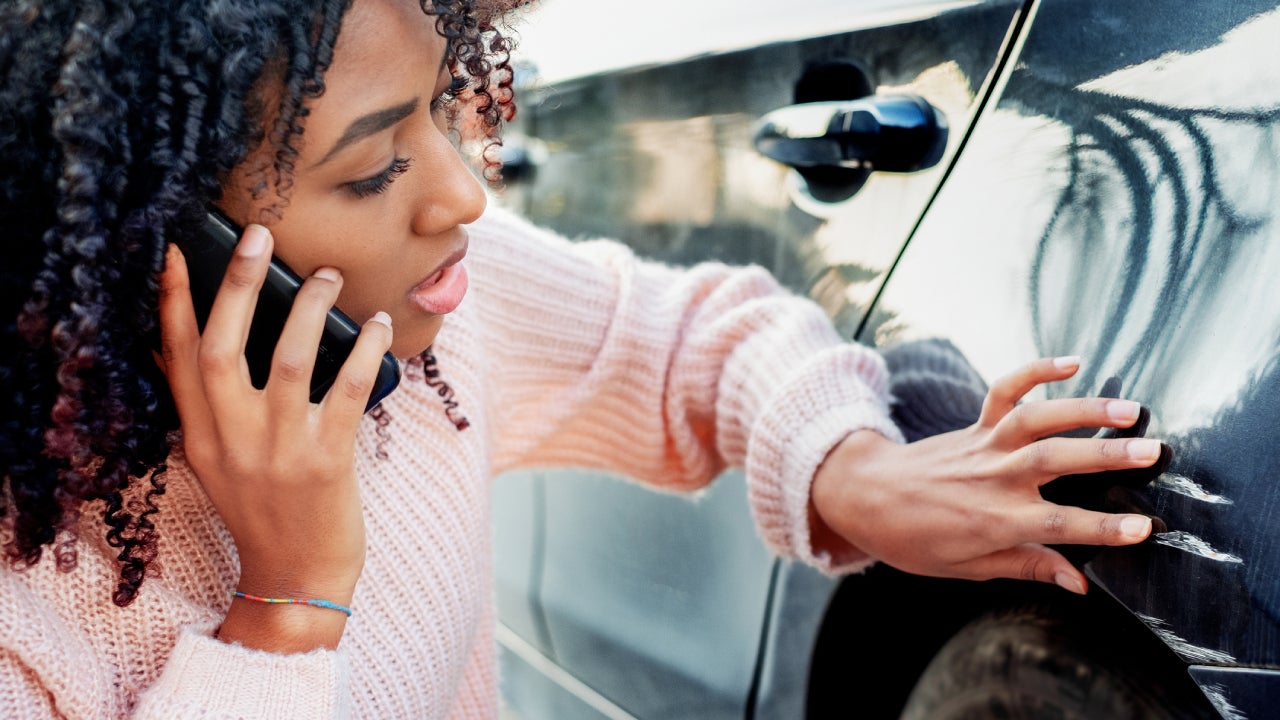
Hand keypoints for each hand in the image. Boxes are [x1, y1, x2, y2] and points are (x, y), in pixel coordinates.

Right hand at [156, 225, 392, 650]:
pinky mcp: (327, 463)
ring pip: (290, 360)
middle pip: (222, 347)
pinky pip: (348, 392)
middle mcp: (231, 441)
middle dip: (237, 285)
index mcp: (200, 437)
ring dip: (310, 309)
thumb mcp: (219, 463)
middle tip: (259, 235)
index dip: (175, 302)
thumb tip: (212, 343)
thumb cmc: (264, 513)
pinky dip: (365, 352)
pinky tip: (378, 326)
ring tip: (329, 275)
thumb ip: (214, 409)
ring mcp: (279, 452)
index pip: (177, 358)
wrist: (295, 581)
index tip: (177, 252)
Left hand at [810, 356, 1160, 594]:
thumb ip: (1026, 567)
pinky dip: (1035, 371)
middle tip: (1154, 453)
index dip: (1102, 528)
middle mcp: (993, 478)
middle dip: (1106, 458)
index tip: (1143, 528)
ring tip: (1130, 409)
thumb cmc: (915, 540)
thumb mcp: (967, 568)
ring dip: (1083, 411)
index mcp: (994, 521)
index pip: (1057, 525)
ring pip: (1037, 421)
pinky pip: (1004, 391)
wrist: (865, 498)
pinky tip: (1071, 361)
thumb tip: (1079, 583)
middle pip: (1055, 463)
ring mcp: (984, 447)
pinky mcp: (975, 426)